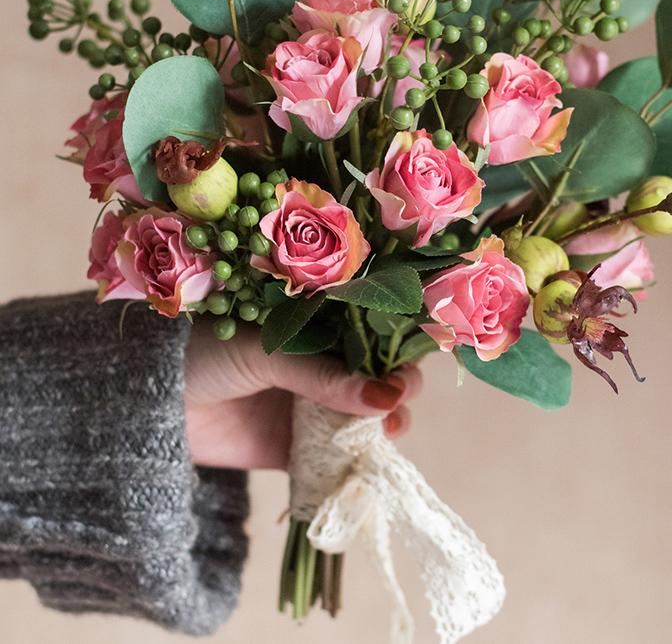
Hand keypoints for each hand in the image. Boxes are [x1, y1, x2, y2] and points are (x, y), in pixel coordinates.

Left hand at [185, 320, 422, 469]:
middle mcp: (317, 365)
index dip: (394, 346)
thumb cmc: (203, 351)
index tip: (408, 361)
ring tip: (388, 431)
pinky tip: (370, 463)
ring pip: (363, 420)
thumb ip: (324, 375)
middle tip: (400, 399)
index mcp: (313, 325)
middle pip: (374, 377)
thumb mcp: (267, 351)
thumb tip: (388, 397)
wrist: (146, 401)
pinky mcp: (292, 450)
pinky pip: (334, 460)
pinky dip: (357, 464)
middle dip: (397, 388)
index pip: (368, 333)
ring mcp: (306, 408)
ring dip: (385, 426)